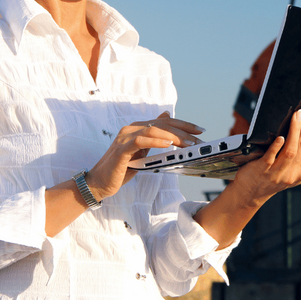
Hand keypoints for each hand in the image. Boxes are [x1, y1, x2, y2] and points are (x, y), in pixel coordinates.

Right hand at [85, 112, 203, 200]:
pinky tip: (168, 144)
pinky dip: (156, 141)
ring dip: (174, 136)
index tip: (200, 130)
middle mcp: (132, 128)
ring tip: (189, 143)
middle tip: (199, 139)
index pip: (166, 121)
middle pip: (163, 124)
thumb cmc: (121, 169)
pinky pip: (141, 140)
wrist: (99, 183)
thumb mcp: (142, 151)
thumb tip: (166, 116)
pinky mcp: (121, 149)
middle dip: (184, 131)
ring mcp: (125, 137)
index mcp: (138, 128)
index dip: (184, 124)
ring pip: (154, 130)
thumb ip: (153, 136)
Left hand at [231, 98, 300, 205]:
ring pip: (291, 150)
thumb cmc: (275, 180)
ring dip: (296, 130)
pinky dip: (276, 146)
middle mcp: (293, 173)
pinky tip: (280, 136)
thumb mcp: (300, 178)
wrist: (251, 192)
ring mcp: (278, 172)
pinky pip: (271, 157)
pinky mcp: (262, 169)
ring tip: (298, 113)